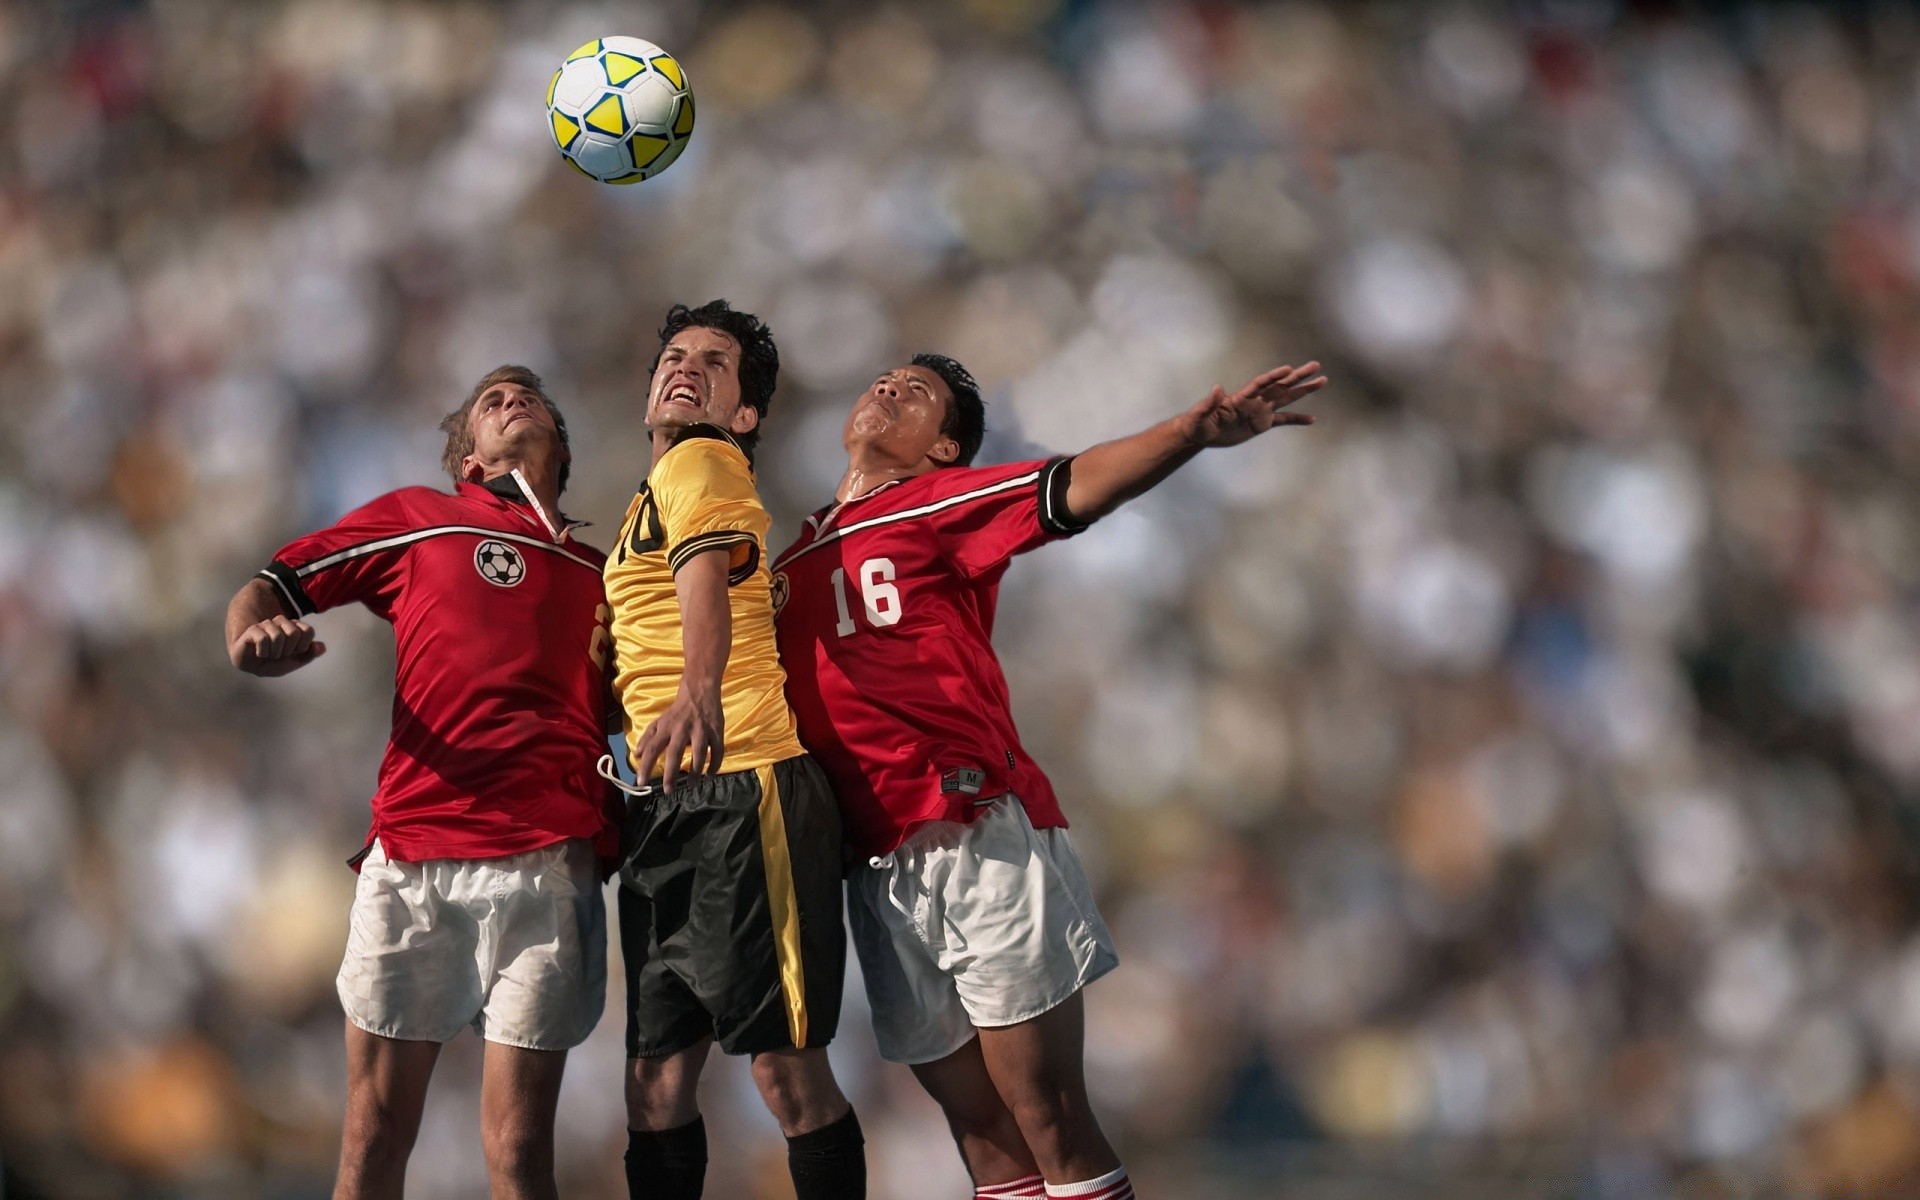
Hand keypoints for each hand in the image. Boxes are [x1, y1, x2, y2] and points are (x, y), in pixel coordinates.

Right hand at [230, 615, 325, 675]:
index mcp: (294, 628)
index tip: (294, 653)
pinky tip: (260, 653)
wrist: (250, 665)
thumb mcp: (293, 662)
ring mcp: (267, 625)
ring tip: (269, 655)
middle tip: (279, 655)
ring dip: (274, 652)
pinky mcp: (253, 629)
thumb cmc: (272, 663)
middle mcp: (281, 623)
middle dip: (288, 650)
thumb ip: (308, 654)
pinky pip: (263, 639)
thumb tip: (322, 646)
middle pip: (294, 632)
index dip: (303, 646)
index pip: (308, 630)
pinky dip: (263, 652)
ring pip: (278, 635)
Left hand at [632, 687, 723, 792]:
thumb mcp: (659, 722)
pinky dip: (714, 765)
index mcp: (666, 728)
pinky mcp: (716, 731)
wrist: (699, 692)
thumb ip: (647, 738)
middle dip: (671, 774)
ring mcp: (701, 730)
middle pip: (675, 753)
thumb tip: (636, 755)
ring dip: (695, 771)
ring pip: (699, 753)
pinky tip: (709, 776)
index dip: (646, 765)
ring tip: (691, 785)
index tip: (641, 782)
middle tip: (668, 791)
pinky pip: (717, 751)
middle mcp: (682, 730)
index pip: (653, 748)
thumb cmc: (677, 711)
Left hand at [1182, 362, 1326, 448]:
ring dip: (1303, 390)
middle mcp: (1254, 400)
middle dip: (1298, 376)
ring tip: (1322, 381)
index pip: (1261, 384)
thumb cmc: (1197, 423)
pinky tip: (1311, 419)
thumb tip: (1216, 388)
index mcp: (1241, 397)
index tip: (1288, 370)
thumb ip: (1209, 403)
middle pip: (1280, 385)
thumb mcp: (1200, 415)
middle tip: (1316, 366)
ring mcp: (1260, 411)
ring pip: (1286, 398)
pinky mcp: (1261, 424)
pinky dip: (1296, 419)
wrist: (1200, 433)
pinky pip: (1283, 420)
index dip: (1274, 376)